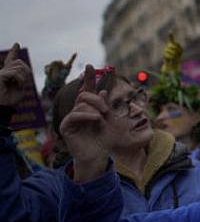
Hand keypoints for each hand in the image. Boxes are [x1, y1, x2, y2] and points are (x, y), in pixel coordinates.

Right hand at [0, 43, 31, 107]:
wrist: (1, 107)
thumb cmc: (9, 101)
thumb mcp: (20, 89)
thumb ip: (22, 78)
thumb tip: (23, 69)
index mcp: (7, 74)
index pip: (11, 60)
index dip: (14, 52)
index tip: (16, 44)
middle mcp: (2, 72)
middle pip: (19, 63)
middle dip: (26, 72)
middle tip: (22, 84)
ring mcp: (0, 73)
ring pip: (19, 66)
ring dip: (23, 77)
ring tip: (18, 86)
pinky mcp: (0, 76)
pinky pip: (15, 72)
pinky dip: (20, 79)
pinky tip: (18, 85)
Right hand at [59, 65, 111, 180]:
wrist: (100, 156)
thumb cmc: (106, 139)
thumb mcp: (112, 121)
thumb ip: (108, 106)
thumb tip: (104, 91)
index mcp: (89, 108)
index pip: (87, 90)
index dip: (88, 78)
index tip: (90, 66)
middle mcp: (79, 111)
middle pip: (85, 94)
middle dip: (98, 100)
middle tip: (107, 111)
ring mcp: (72, 118)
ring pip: (82, 104)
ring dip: (95, 109)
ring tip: (102, 119)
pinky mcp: (66, 127)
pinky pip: (74, 115)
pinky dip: (87, 115)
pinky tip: (96, 118)